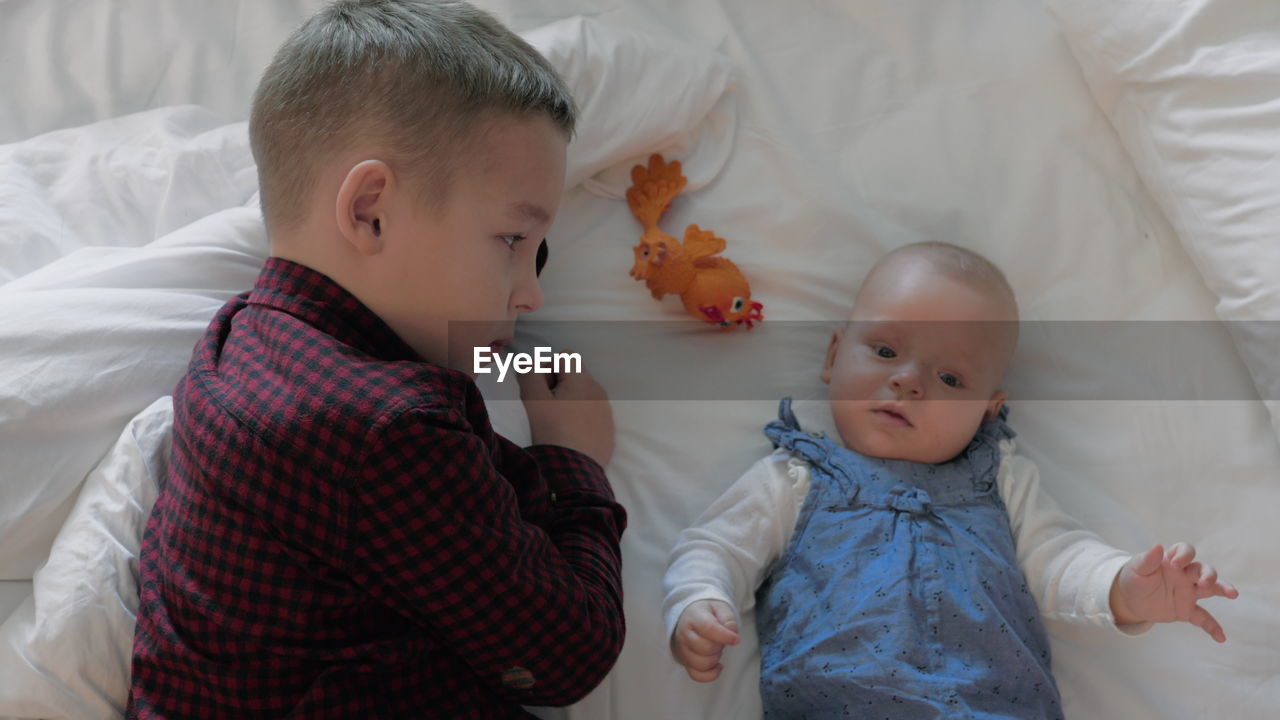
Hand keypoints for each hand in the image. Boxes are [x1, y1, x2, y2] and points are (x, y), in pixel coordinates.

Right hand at [517, 356, 613, 466]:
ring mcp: (606, 412)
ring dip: (568, 402)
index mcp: (583, 379)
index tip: (539, 389)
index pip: (565, 356)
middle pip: (575, 376)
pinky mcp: (608, 430)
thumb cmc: (552, 429)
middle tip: (544, 407)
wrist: (573, 470)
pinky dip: (579, 419)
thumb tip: (529, 364)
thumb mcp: (533, 400)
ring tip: (556, 422)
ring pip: (583, 396)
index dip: (548, 368)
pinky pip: (591, 415)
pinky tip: (568, 434)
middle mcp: (599, 391)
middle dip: (557, 385)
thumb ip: (529, 374)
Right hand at [672, 599, 740, 682]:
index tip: (736, 639)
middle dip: (720, 646)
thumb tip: (733, 636)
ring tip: (716, 648)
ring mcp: (682, 649)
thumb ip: (728, 619)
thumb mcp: (720, 607)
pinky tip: (718, 666)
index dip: (725, 636)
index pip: (708, 628)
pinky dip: (711, 674)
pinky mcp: (684, 661)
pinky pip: (697, 675)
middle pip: (705, 648)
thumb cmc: (707, 612)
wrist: (689, 615)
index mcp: (693, 616)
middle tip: (722, 639)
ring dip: (715, 659)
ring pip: (701, 664)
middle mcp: (684, 634)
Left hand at [1110, 542, 1238, 642]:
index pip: (1186, 551)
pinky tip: (1220, 637)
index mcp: (1172, 561)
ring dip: (1221, 589)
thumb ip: (1147, 559)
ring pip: (1210, 589)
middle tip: (1205, 583)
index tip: (1176, 565)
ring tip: (1232, 593)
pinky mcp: (1187, 610)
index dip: (1185, 555)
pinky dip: (1212, 627)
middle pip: (1203, 570)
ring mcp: (1188, 592)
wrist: (1129, 599)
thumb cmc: (1134, 578)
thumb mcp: (1136, 568)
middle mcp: (1185, 575)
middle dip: (1208, 574)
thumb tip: (1158, 547)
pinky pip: (1203, 618)